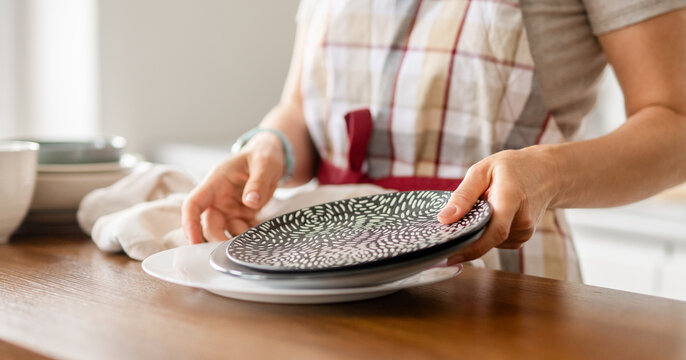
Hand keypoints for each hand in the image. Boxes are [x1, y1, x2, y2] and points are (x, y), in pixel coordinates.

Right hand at [182, 132, 284, 243]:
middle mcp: (219, 199)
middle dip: (219, 240)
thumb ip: (258, 182)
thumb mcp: (264, 163)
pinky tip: (263, 238)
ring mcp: (230, 209)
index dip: (190, 224)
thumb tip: (251, 202)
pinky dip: (250, 238)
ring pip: (226, 232)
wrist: (270, 156)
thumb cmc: (262, 155)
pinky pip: (242, 232)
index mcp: (216, 182)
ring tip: (255, 243)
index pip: (193, 204)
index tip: (193, 242)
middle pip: (210, 225)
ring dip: (238, 241)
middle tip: (237, 251)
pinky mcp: (242, 216)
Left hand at [437, 146, 558, 263]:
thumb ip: (463, 195)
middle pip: (487, 238)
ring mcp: (525, 232)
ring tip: (483, 206)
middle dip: (466, 236)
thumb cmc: (513, 168)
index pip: (494, 231)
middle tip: (451, 224)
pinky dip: (487, 231)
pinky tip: (492, 214)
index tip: (448, 256)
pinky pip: (495, 240)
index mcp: (511, 199)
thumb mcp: (483, 171)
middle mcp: (522, 220)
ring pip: (489, 240)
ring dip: (478, 229)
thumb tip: (444, 219)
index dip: (471, 248)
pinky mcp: (522, 238)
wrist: (547, 173)